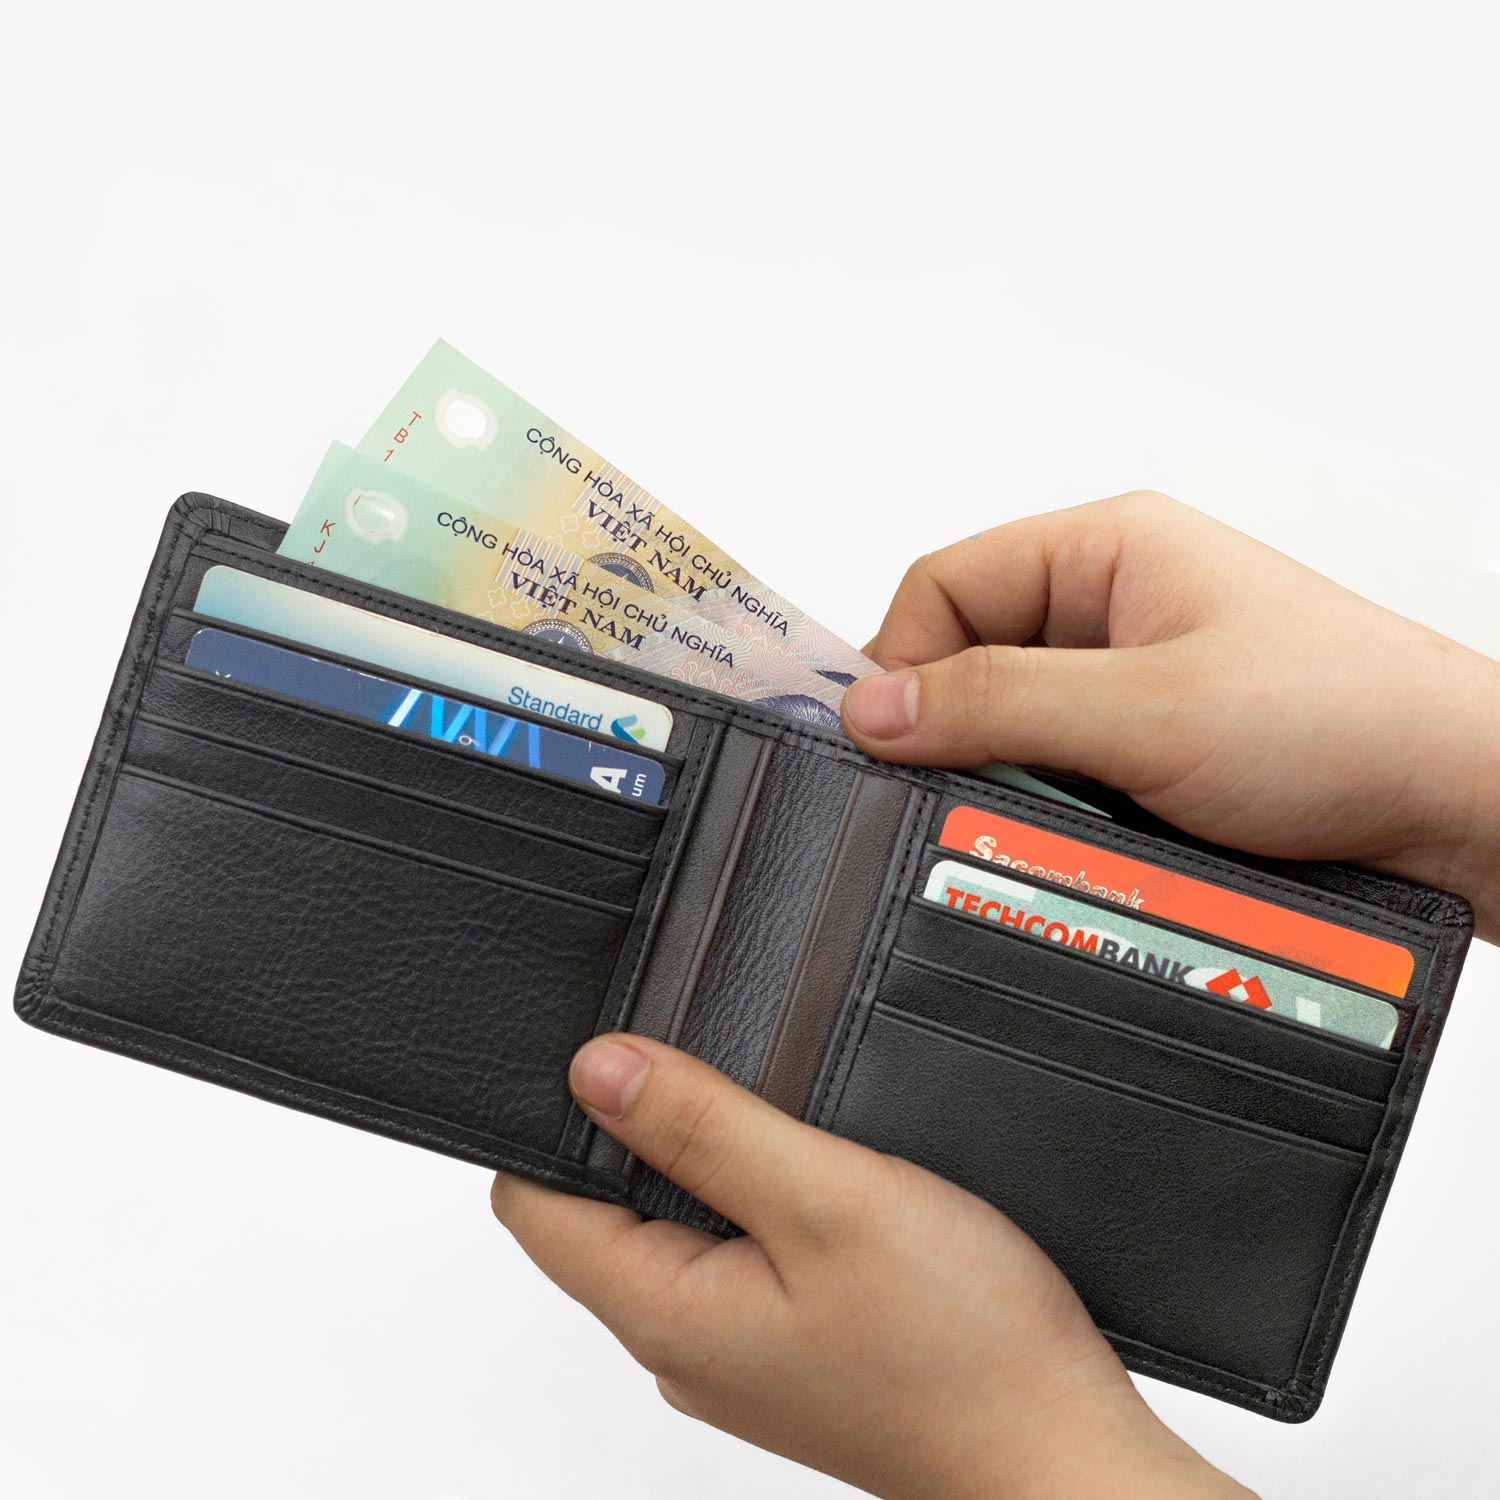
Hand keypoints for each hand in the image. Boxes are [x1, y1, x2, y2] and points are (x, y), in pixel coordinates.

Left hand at [491, 1036, 1252, 1499]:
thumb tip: (597, 1068)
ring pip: (676, 1227)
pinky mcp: (788, 1350)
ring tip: (781, 1124)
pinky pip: (734, 1256)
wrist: (1059, 1456)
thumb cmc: (964, 1350)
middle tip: (722, 1076)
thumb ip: (704, 1128)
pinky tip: (822, 1183)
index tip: (611, 1055)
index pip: (536, 1206)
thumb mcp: (825, 1199)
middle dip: (642, 1129)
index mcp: (665, 1313)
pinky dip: (758, 1202)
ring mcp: (736, 1354)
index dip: (559, 1116)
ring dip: (709, 1162)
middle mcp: (683, 1345)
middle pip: (602, 1211)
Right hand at [842, 491, 1499, 939]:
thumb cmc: (1346, 719)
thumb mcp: (1147, 711)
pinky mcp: (1151, 749)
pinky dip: (1054, 811)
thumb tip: (871, 710)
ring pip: (1012, 729)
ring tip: (1055, 821)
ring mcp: (1132, 680)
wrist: (1465, 806)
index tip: (885, 749)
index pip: (943, 586)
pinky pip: (1059, 774)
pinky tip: (1084, 839)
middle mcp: (1112, 605)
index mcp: (1106, 549)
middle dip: (963, 736)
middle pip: (968, 661)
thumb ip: (997, 705)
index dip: (901, 664)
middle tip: (970, 800)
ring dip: (1015, 782)